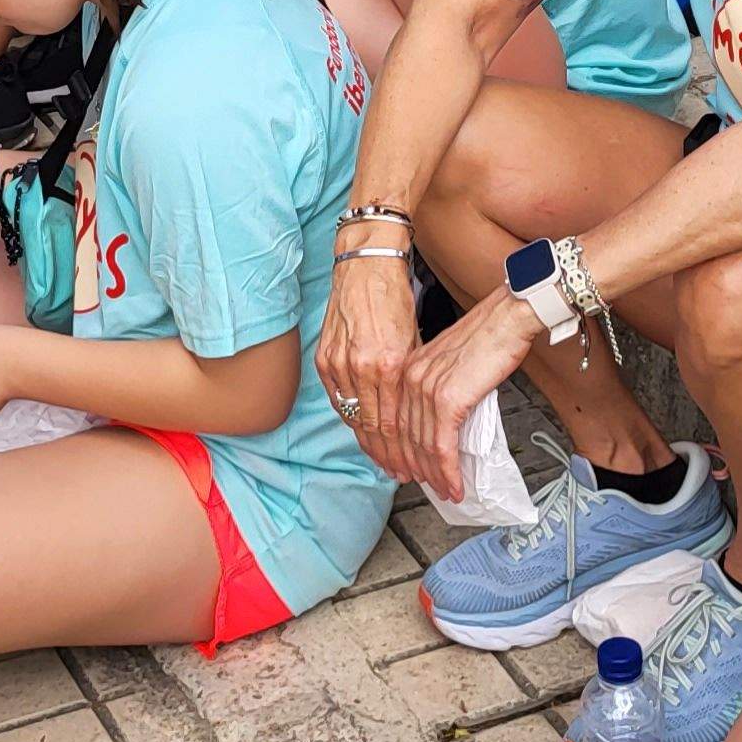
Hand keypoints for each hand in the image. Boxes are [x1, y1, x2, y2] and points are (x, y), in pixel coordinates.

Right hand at [312, 243, 423, 475]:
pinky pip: (336, 399)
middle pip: (370, 427)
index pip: (391, 422)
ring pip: (352, 417)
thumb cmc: (395, 299)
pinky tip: (361, 433)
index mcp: (388, 363)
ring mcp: (338, 363)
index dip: (402, 450)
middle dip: (387, 455)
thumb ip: (412, 377)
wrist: (365, 267)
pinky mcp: (324, 358)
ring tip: (384, 461)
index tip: (413, 467)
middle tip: (401, 474)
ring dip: (369, 443)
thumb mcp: (416, 340)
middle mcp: (360, 367)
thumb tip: (416, 410)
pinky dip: (350, 418)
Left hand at [395, 294, 536, 490]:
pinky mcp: (448, 400)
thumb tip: (448, 418)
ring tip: (447, 491)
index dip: (400, 451)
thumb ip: (443, 386)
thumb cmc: (492, 334)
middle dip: (415, 468)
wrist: (510, 317)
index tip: (407, 469)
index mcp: (409, 368)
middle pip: (405, 437)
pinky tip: (456, 485)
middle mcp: (411, 378)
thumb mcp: (455, 361)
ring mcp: (426, 389)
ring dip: (435, 476)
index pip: (395, 419)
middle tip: (428, 488)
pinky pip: (443, 446)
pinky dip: (448, 471)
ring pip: (423, 446)